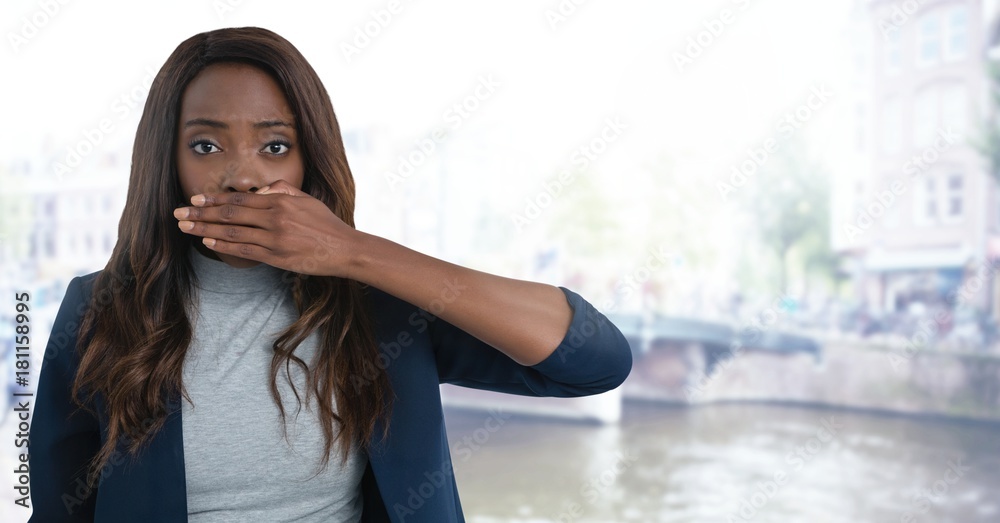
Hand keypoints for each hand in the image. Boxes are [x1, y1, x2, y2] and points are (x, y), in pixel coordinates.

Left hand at [173, 180, 360, 276]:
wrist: (345, 249)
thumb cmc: (326, 224)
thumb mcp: (307, 199)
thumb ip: (283, 190)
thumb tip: (261, 189)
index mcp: (280, 202)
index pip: (240, 198)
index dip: (214, 198)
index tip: (195, 198)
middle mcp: (274, 218)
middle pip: (230, 214)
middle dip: (201, 213)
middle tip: (179, 212)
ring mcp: (274, 239)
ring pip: (232, 232)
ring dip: (205, 230)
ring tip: (186, 227)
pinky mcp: (276, 257)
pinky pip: (244, 251)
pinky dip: (224, 246)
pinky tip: (208, 243)